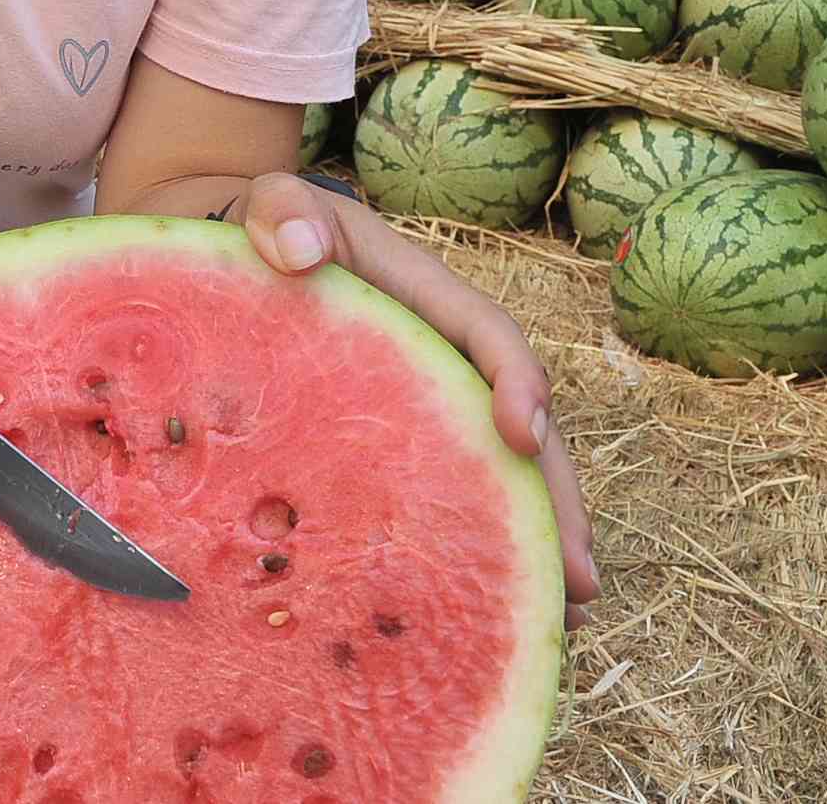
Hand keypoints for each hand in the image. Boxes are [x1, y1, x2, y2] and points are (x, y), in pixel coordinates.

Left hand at [232, 172, 601, 631]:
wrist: (248, 258)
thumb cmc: (271, 232)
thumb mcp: (274, 203)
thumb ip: (282, 210)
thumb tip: (296, 248)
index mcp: (429, 302)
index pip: (490, 339)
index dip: (516, 382)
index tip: (525, 432)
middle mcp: (448, 363)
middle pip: (523, 432)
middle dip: (555, 502)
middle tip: (578, 578)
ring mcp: (431, 412)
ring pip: (497, 479)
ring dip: (531, 544)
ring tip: (562, 621)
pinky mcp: (403, 451)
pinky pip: (448, 496)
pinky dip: (473, 550)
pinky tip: (482, 613)